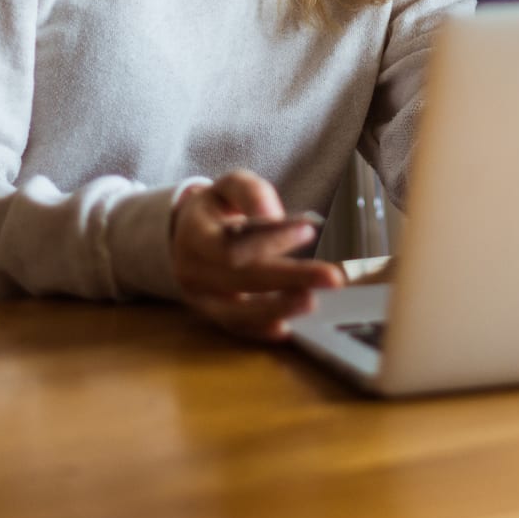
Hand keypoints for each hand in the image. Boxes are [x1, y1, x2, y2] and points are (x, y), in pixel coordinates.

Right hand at [170, 170, 344, 339]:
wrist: (186, 235)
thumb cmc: (216, 209)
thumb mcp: (228, 187)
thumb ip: (250, 192)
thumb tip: (273, 216)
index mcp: (195, 235)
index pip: (231, 244)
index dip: (269, 240)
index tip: (308, 229)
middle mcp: (192, 271)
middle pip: (242, 280)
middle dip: (288, 278)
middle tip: (332, 277)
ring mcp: (200, 299)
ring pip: (238, 313)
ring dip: (278, 308)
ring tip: (312, 301)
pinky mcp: (213, 316)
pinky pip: (238, 328)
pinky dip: (262, 330)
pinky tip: (288, 328)